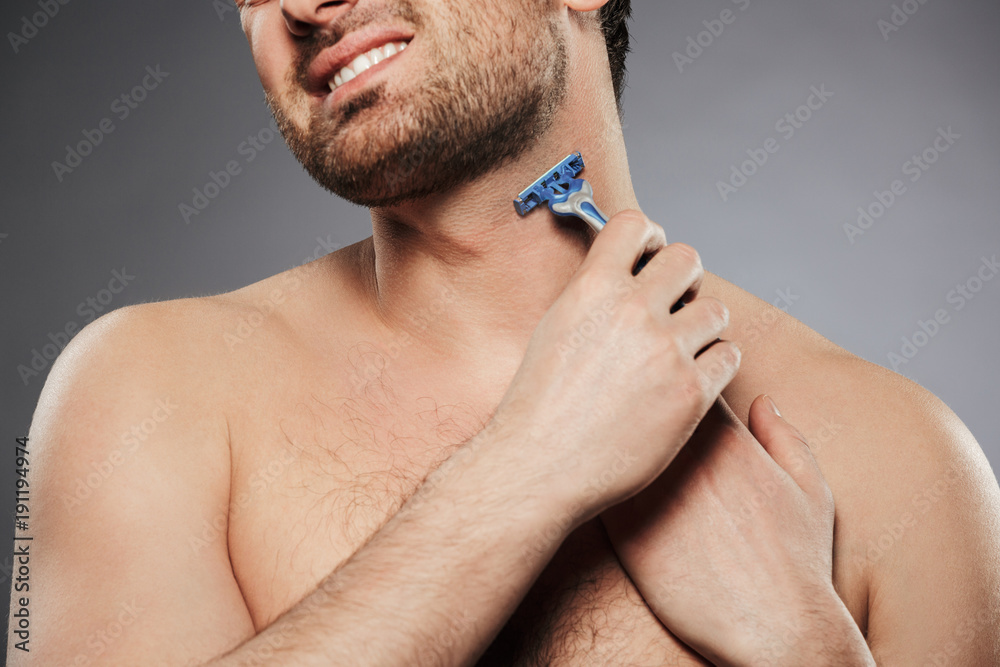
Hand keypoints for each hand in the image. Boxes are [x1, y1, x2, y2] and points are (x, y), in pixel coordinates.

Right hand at [488, 209, 740, 522]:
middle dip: (684, 278)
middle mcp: (632, 311)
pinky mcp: (690, 392)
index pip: (635, 224)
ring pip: (715, 309)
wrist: (542, 465)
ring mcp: (666, 351)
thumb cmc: (538, 406)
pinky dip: (715, 363)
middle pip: (687, 259)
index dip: (650, 235)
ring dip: (702, 324)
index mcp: (592, 289)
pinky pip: (727, 356)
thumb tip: (620, 277)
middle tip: (675, 301)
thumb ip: (591, 296)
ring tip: (683, 346)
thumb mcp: (553, 329)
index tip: (651, 253)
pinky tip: (692, 376)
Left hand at [602, 395, 872, 665]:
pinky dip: (592, 481)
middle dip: (629, 401)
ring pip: (609, 444)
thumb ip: (785, 436)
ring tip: (596, 441)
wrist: (775, 626)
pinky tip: (592, 485)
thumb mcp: (809, 489)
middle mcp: (682, 458)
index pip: (684, 380)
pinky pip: (595, 489)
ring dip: (603, 438)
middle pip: (638, 406)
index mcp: (725, 439)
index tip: (661, 389)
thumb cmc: (798, 561)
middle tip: (615, 404)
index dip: (669, 380)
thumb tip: (763, 400)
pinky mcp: (625, 532)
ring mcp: (650, 493)